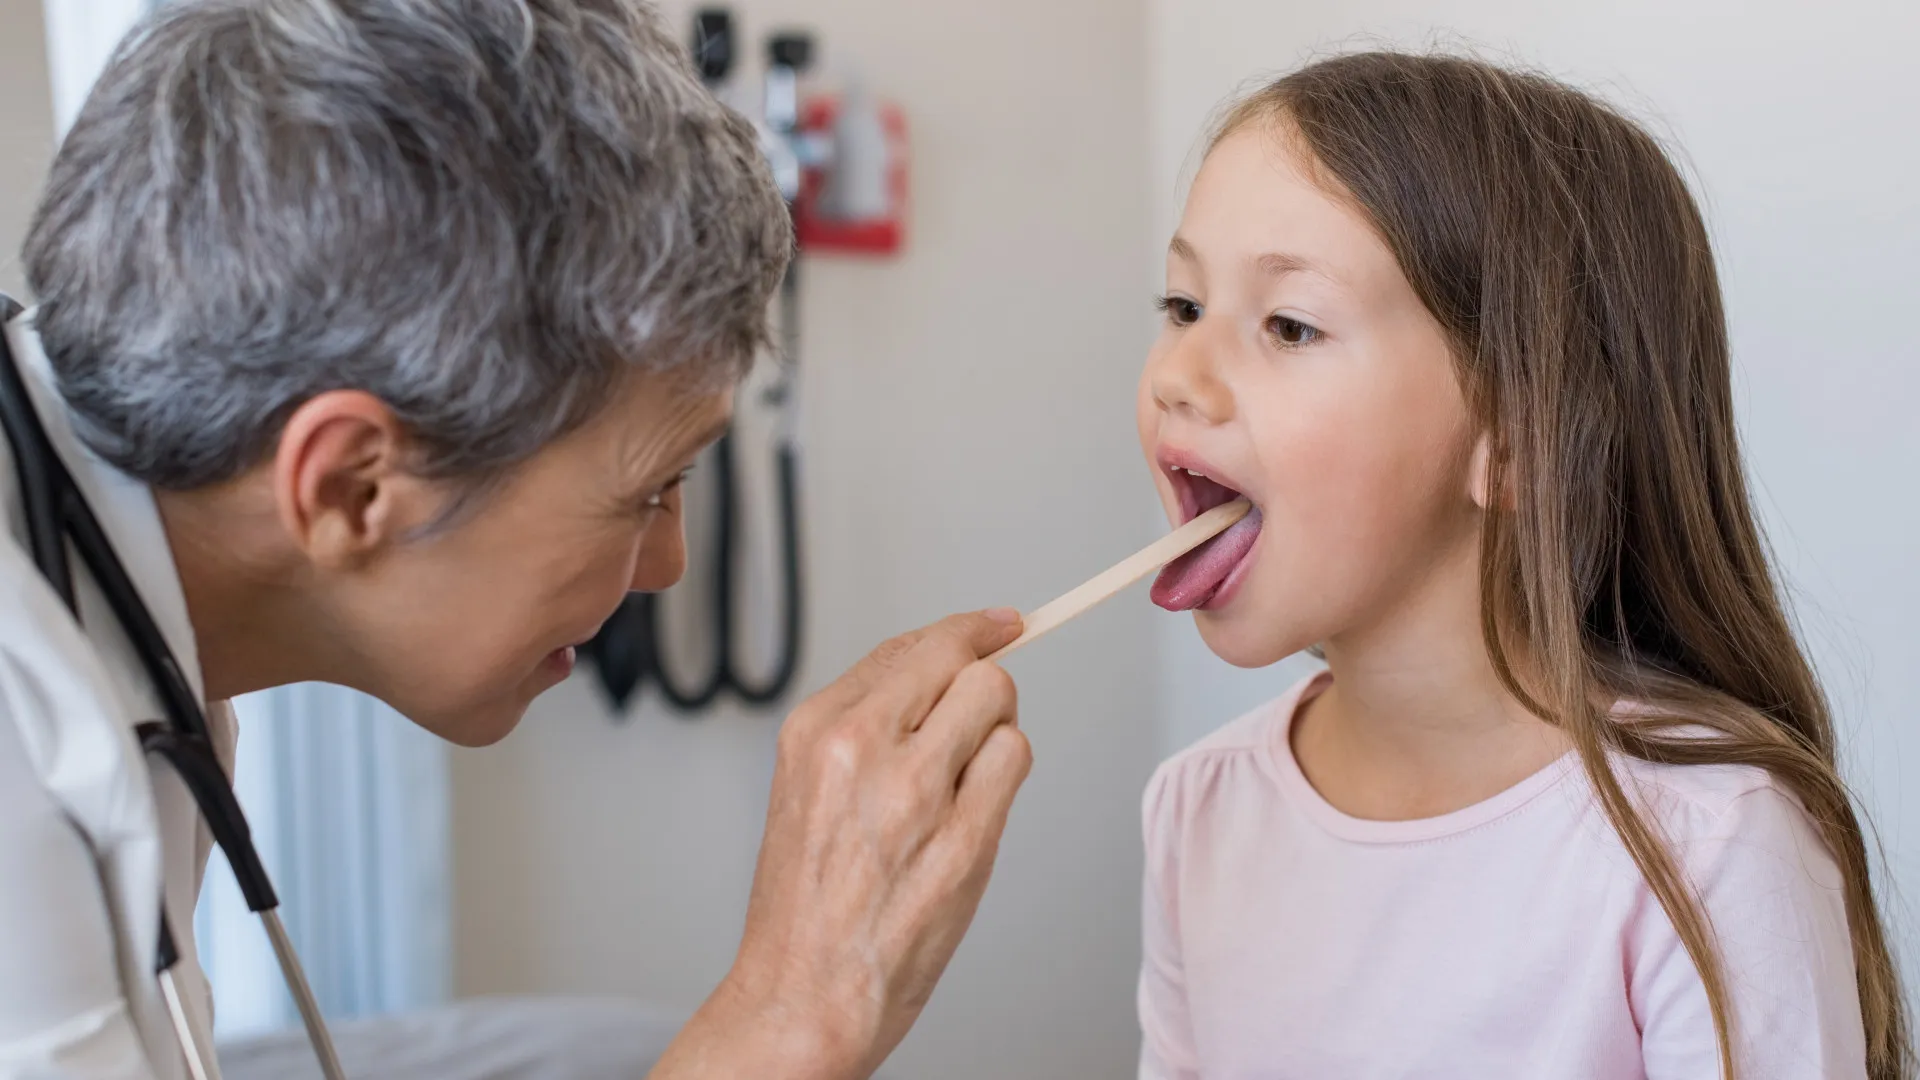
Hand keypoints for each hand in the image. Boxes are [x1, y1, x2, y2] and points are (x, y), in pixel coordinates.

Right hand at [651, 610, 1031, 1078]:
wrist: (805, 991)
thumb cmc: (807, 903)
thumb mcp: (806, 788)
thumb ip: (865, 725)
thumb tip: (937, 668)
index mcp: (815, 729)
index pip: (909, 646)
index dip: (964, 632)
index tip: (999, 624)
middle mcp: (860, 746)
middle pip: (962, 661)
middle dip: (983, 680)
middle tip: (979, 719)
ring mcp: (915, 790)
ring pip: (996, 700)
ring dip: (996, 732)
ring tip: (963, 782)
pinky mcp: (962, 836)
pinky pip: (1014, 758)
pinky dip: (1007, 772)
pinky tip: (975, 809)